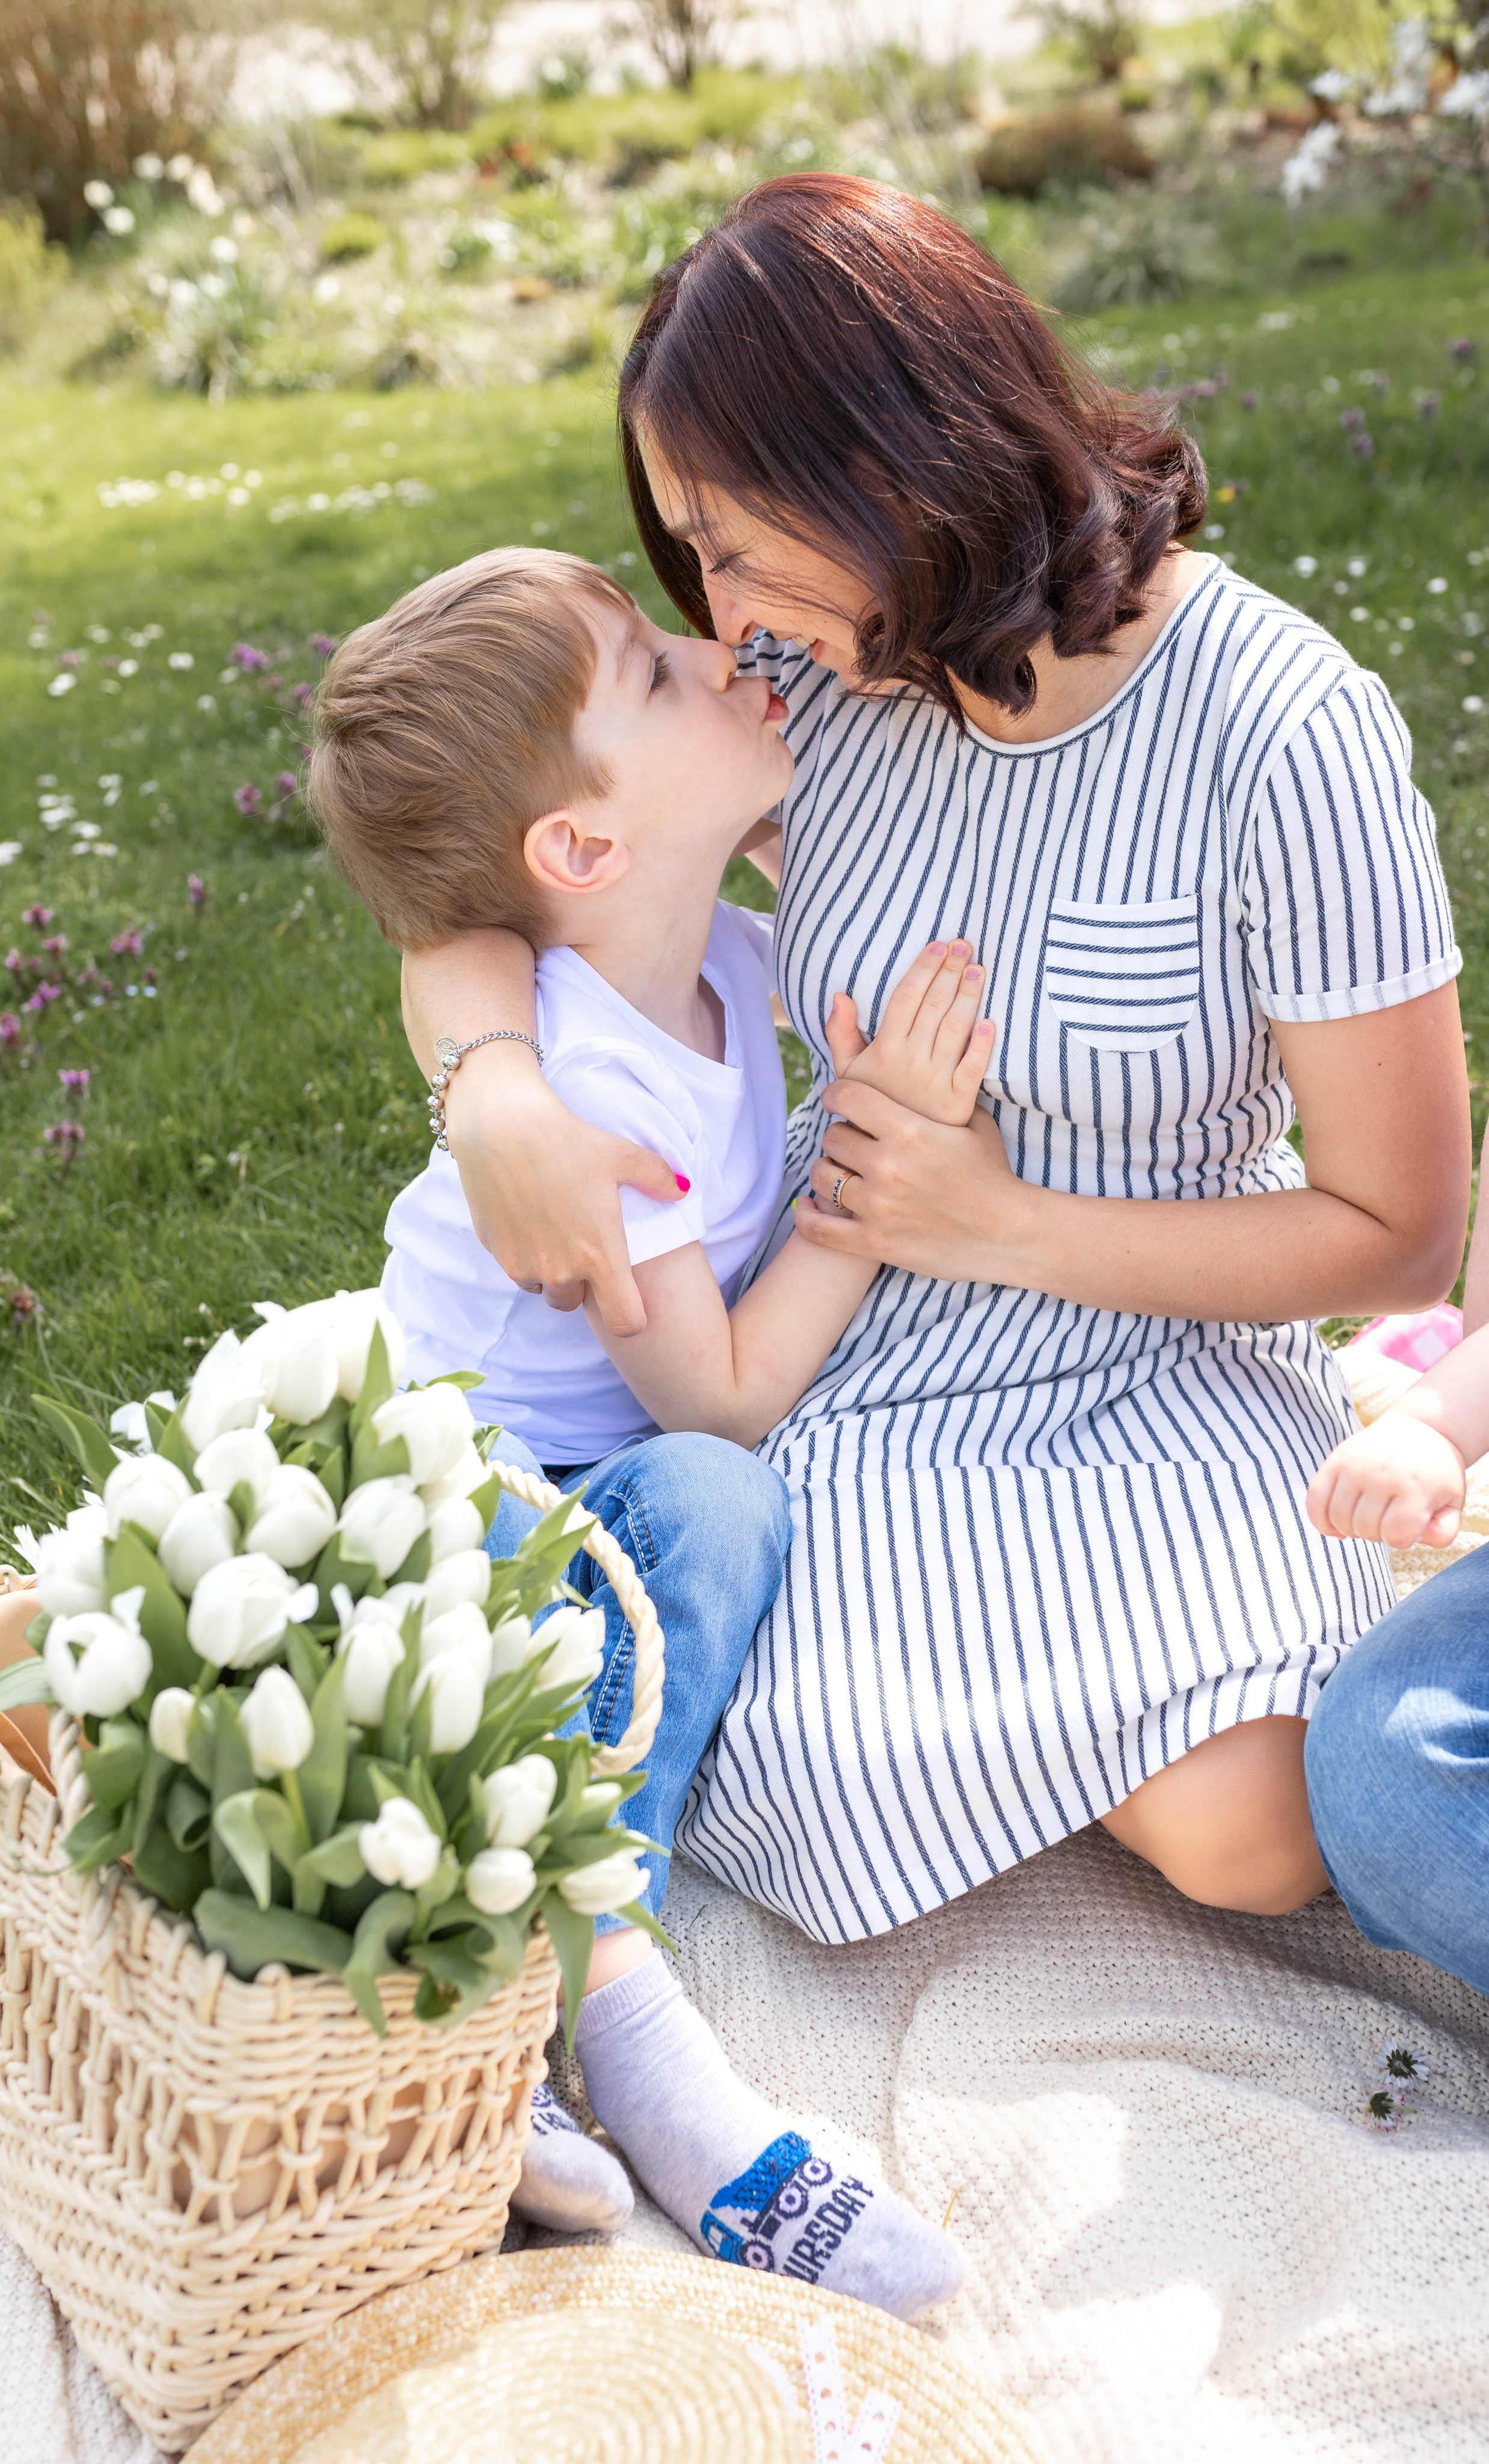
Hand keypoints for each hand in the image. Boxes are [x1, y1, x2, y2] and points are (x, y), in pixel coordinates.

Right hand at [443, 1049, 681, 1335]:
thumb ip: (659, 1178)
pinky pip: (518, 1269)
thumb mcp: (623, 1155)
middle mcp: (561, 1271)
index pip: (625, 1323)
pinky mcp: (496, 1253)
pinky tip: (529, 1217)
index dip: (631, 1315)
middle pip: (577, 1303)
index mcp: (600, 1256)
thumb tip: (683, 1189)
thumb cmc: (568, 1139)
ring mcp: (524, 1265)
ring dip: (553, 1271)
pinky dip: (526, 1255)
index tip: (626, 1293)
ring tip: (556, 1227)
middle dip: (583, 1283)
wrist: (501, 1125)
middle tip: (583, 1242)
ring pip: (545, 1288)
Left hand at [796, 1075, 1038, 1280]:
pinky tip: (808, 1206)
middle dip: (839, 1135)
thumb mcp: (975, 1124)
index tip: (836, 1098)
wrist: (1007, 1234)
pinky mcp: (874, 1242)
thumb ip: (948, 1092)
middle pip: (833, 1136)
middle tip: (849, 1140)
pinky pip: (819, 1228)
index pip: (849, 1097)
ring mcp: (878, 1206)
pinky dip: (807, 1216)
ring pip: (822, 1176)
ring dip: (827, 1170)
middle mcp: (888, 1166)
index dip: (836, 1094)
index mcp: (910, 1130)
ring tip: (837, 1170)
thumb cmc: (993, 1175)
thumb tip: (954, 1046)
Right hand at [824, 942, 993, 1127]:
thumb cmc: (871, 1106)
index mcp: (885, 1050)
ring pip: (955, 1029)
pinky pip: (972, 1069)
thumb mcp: (847, 1072)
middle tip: (965, 945)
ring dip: (968, 996)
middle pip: (934, 1006)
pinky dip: (982, 1046)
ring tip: (978, 970)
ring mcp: (936, 1082)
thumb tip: (840, 995)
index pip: (905, 998)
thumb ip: (841, 1033)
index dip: (923, 969)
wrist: (889, 1153)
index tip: (939, 946)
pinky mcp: (958, 1103)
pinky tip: (989, 1023)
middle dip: (950, 972)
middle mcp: (911, 1062)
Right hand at [1306, 1414, 1466, 1548]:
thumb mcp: (1453, 1503)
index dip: (1402, 1540)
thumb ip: (1443, 1532)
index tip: (1409, 1527)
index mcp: (1415, 1486)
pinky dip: (1321, 1520)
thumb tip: (1416, 1537)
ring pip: (1338, 1518)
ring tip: (1368, 1518)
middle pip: (1365, 1529)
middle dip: (1377, 1534)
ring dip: (1352, 1528)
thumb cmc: (1436, 1474)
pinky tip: (1335, 1528)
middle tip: (1389, 1519)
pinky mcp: (1335, 1460)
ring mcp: (1355, 1465)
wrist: (1421, 1429)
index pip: (1395, 1536)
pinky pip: (1314, 1499)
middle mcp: (1382, 1474)